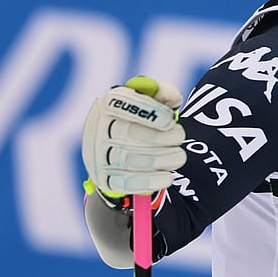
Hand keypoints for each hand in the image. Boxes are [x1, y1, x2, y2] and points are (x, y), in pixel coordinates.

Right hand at [82, 76, 186, 196]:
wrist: (120, 152)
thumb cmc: (141, 121)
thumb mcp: (151, 102)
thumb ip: (163, 94)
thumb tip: (174, 98)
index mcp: (107, 104)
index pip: (119, 102)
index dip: (147, 111)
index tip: (169, 120)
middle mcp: (97, 128)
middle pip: (127, 132)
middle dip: (160, 136)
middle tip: (180, 136)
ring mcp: (97, 155)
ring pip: (129, 158)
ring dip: (161, 159)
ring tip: (179, 157)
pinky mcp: (103, 178)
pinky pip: (125, 182)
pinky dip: (150, 181)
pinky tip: (167, 177)